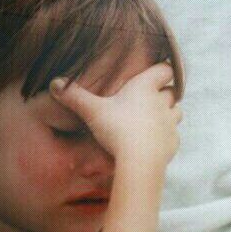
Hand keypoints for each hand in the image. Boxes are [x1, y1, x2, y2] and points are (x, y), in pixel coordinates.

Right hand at [49, 62, 182, 168]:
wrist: (138, 161)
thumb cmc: (117, 131)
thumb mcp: (92, 112)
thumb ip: (74, 97)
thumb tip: (54, 83)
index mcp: (145, 88)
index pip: (164, 70)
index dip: (161, 71)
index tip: (154, 74)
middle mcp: (162, 103)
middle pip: (172, 92)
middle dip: (163, 94)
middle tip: (149, 99)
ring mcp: (170, 124)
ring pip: (176, 112)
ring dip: (168, 113)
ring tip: (152, 119)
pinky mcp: (172, 143)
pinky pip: (173, 135)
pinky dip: (166, 136)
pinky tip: (153, 142)